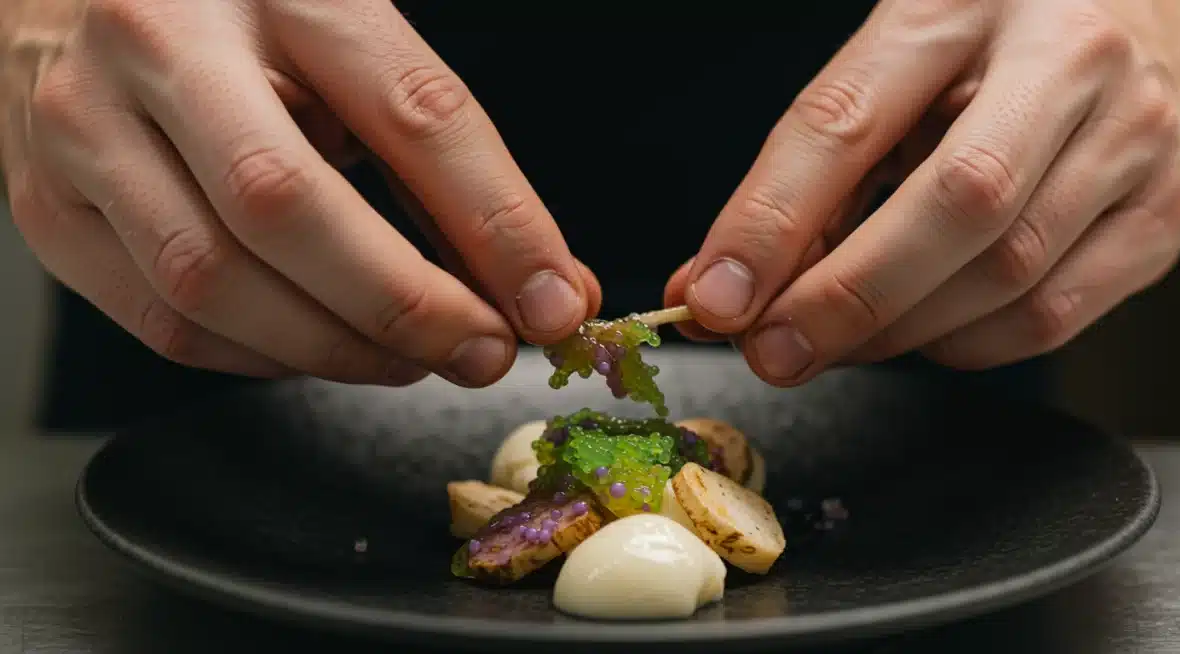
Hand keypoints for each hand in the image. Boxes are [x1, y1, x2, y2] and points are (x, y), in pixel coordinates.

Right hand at [3, 0, 599, 387]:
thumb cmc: (237, 11)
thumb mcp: (345, 38)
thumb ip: (436, 154)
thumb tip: (539, 282)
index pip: (411, 113)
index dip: (497, 222)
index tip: (556, 298)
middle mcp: (161, 44)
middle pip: (289, 208)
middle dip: (404, 306)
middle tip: (480, 351)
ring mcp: (81, 127)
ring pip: (214, 282)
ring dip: (336, 348)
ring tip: (408, 359)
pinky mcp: (45, 206)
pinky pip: (163, 321)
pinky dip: (262, 358)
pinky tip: (316, 346)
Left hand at [666, 0, 1179, 384]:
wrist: (1148, 3)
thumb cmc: (992, 38)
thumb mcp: (892, 65)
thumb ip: (809, 172)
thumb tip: (720, 286)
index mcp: (965, 3)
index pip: (849, 119)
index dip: (772, 220)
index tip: (716, 294)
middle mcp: (1069, 61)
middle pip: (954, 205)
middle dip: (846, 298)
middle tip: (772, 350)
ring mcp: (1135, 139)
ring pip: (1007, 276)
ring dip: (897, 333)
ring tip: (835, 339)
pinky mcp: (1168, 211)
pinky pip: (1052, 317)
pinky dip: (964, 345)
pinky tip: (922, 329)